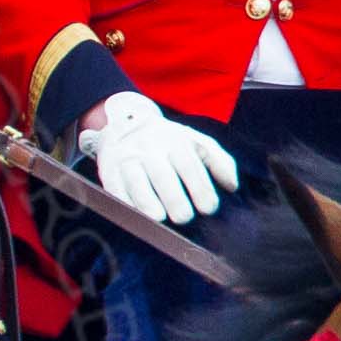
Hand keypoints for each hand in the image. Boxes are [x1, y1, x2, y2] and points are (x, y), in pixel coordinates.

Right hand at [77, 91, 240, 224]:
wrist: (125, 122)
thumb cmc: (168, 140)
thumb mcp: (195, 141)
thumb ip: (218, 160)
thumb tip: (232, 186)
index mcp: (175, 141)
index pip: (190, 166)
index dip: (200, 188)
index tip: (208, 208)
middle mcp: (150, 149)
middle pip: (163, 175)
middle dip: (175, 198)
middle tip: (184, 218)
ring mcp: (127, 159)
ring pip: (137, 182)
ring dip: (147, 201)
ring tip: (159, 218)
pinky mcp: (108, 170)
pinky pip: (115, 188)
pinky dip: (124, 202)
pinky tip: (135, 215)